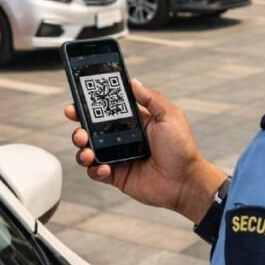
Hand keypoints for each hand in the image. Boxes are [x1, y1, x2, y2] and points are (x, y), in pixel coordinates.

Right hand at [65, 80, 227, 222]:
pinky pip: (96, 172)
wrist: (185, 182)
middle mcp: (123, 138)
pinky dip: (95, 169)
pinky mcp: (116, 176)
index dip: (90, 105)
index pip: (107, 110)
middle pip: (92, 130)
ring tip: (87, 151)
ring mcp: (118, 157)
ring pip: (89, 151)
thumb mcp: (170, 116)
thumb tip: (134, 82)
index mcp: (134, 122)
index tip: (78, 101)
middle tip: (79, 129)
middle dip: (80, 127)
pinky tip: (104, 168)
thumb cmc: (182, 149)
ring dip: (82, 149)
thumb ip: (151, 98)